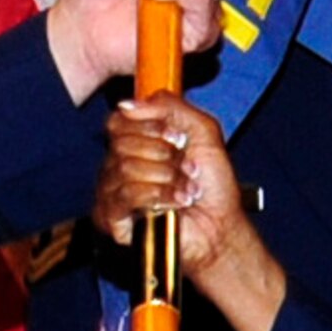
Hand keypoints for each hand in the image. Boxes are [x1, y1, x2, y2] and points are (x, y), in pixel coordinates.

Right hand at [96, 95, 246, 274]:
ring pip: (125, 168)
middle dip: (164, 155)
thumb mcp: (203, 130)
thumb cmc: (212, 185)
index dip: (150, 125)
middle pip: (121, 143)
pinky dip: (157, 196)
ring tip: (184, 190)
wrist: (220, 226)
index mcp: (134, 142)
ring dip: (167, 178)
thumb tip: (128, 104)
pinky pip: (126, 194)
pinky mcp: (111, 218)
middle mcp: (117, 165)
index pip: (119, 120)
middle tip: (185, 168)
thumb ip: (171, 106)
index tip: (177, 137)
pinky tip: (174, 203)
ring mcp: (111, 191)